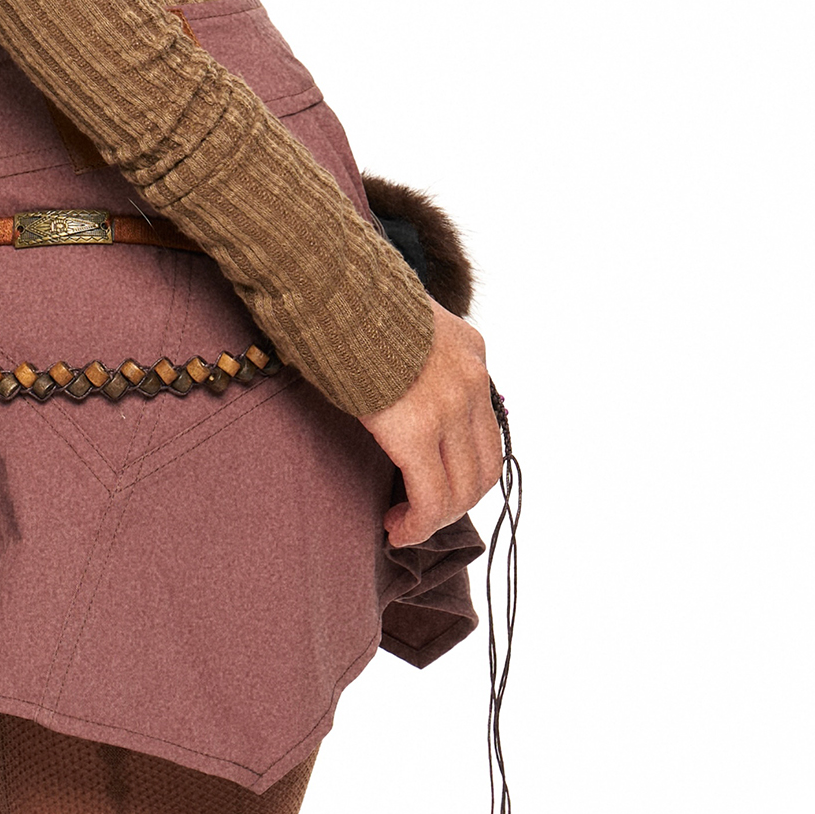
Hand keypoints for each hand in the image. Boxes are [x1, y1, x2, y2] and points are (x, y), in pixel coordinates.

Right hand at [362, 302, 502, 547]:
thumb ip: (413, 356)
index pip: (485, 428)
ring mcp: (448, 406)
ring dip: (434, 518)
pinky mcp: (415, 430)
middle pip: (484, 467)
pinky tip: (396, 530)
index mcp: (470, 350)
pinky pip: (429, 496)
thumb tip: (395, 387)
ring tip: (403, 524)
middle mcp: (471, 379)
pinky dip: (417, 524)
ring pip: (461, 489)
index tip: (431, 482)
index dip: (463, 468)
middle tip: (419, 512)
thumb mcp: (401, 320)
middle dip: (454, 501)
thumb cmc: (346, 299)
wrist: (329, 284)